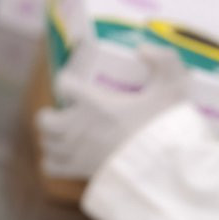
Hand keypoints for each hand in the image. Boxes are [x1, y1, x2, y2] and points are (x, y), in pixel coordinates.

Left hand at [36, 44, 188, 178]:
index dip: (67, 81)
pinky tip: (68, 156)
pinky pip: (50, 167)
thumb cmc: (168, 127)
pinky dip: (54, 161)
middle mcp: (78, 127)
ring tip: (67, 135)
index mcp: (95, 103)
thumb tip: (142, 47)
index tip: (75, 85)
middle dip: (51, 114)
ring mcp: (76, 151)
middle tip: (67, 114)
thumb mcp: (175, 87)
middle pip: (43, 119)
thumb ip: (165, 60)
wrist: (168, 168)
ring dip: (52, 138)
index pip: (63, 84)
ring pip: (45, 142)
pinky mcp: (78, 172)